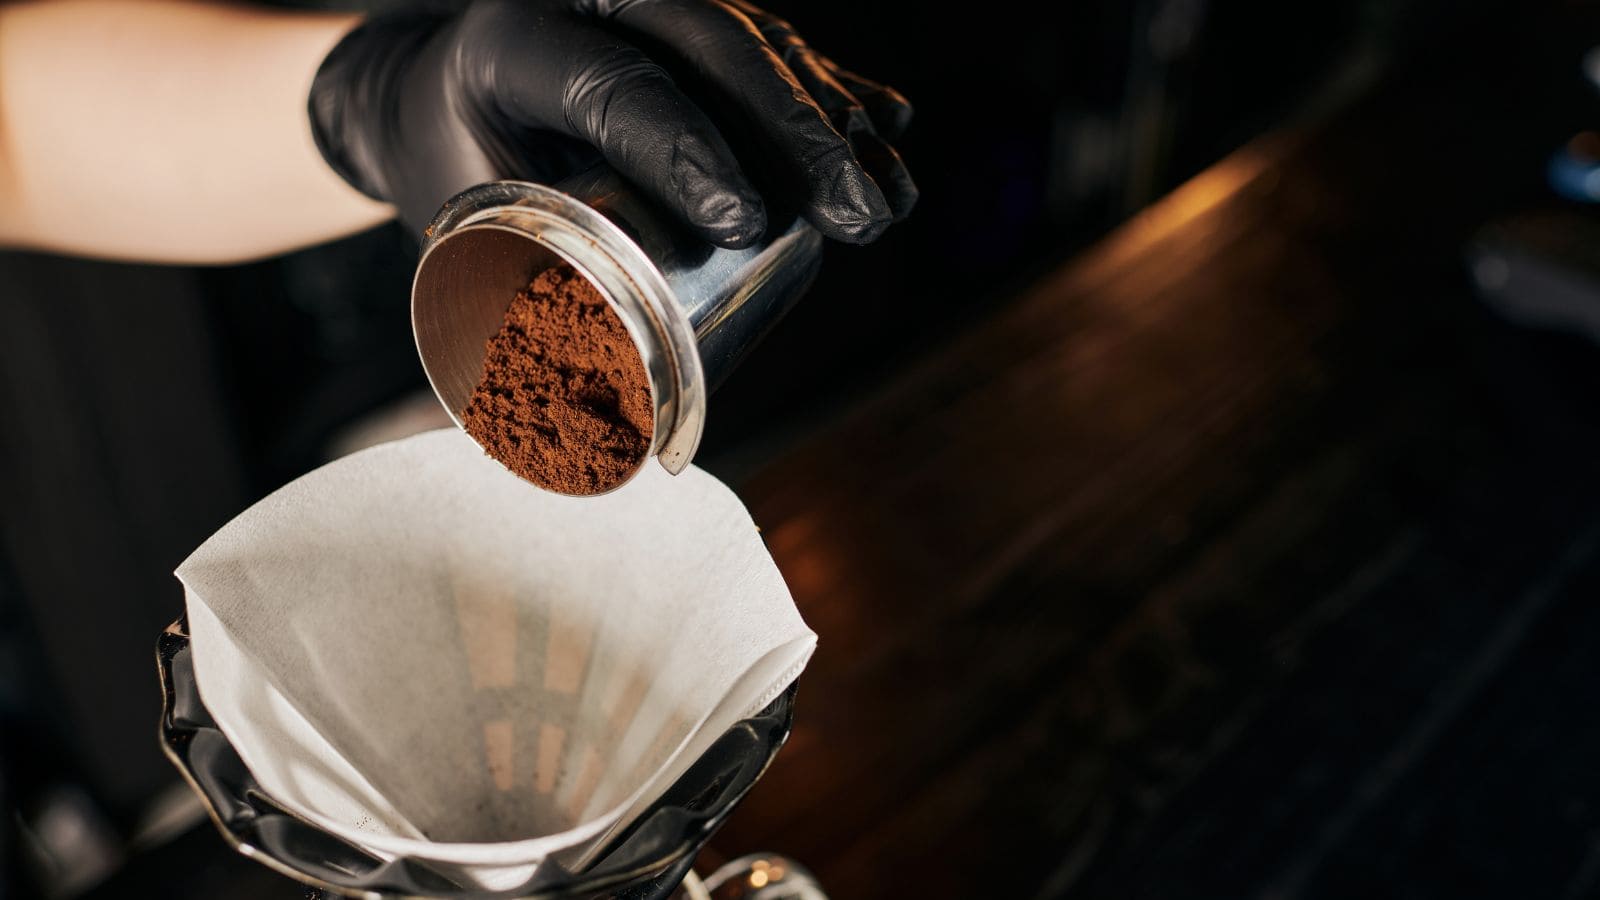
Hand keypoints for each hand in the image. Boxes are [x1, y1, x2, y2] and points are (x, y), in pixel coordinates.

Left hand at [308, 0, 916, 246]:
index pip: (610, 86)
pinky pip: (780, 47)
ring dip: (835, 122)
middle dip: (796, 133)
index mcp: (513, 41)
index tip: (743, 225)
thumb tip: (527, 438)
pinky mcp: (699, 23)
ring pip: (760, 41)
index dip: (682, 149)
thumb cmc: (455, 172)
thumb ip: (484, 295)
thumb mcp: (445, 218)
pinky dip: (838, 91)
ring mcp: (653, 3)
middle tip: (852, 215)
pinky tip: (889, 127)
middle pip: (712, 44)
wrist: (448, 95)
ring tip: (886, 201)